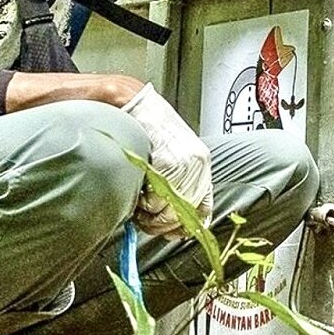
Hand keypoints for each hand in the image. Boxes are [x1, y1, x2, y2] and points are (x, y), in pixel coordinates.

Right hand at [120, 84, 212, 238]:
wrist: (128, 100)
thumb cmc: (144, 127)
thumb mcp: (169, 155)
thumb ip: (176, 183)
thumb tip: (173, 220)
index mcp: (201, 163)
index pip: (205, 206)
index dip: (189, 226)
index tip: (175, 233)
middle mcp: (198, 164)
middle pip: (186, 213)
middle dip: (163, 224)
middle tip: (145, 220)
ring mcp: (185, 162)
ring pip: (171, 208)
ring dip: (150, 214)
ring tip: (138, 203)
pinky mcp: (168, 160)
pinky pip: (157, 196)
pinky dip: (143, 201)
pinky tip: (136, 191)